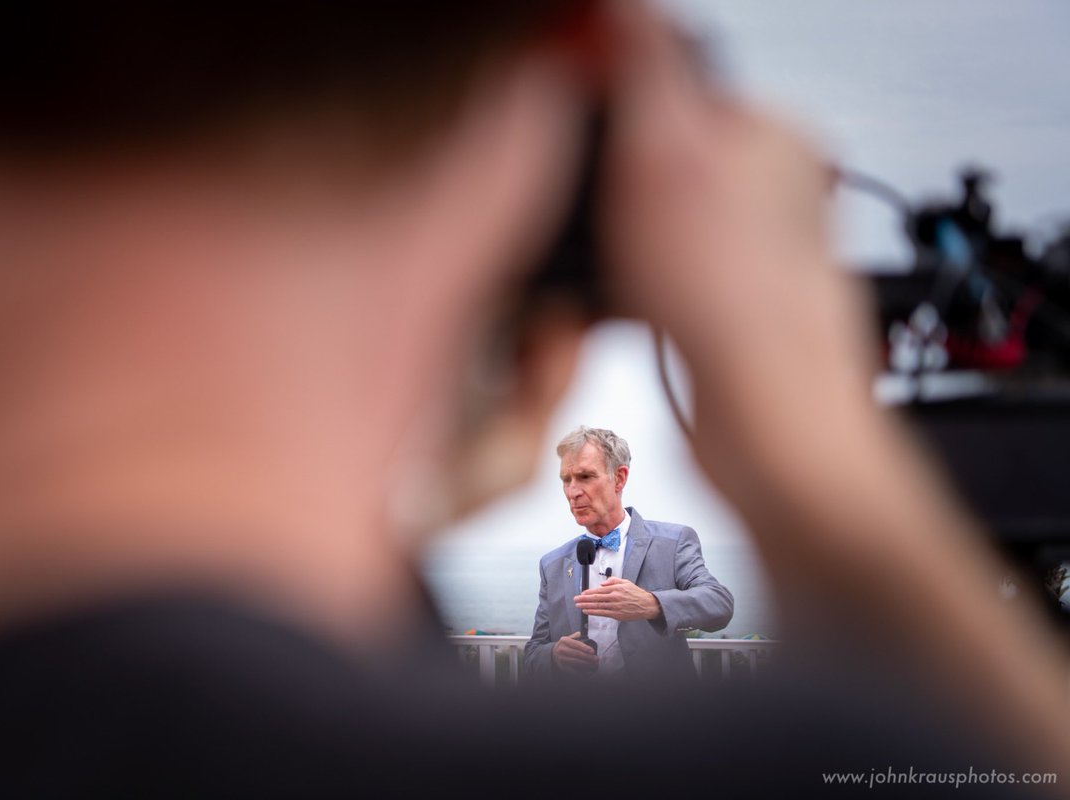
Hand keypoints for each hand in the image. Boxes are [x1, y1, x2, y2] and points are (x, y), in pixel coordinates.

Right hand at [552, 632, 598, 672]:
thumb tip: (583, 635)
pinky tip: (589, 671)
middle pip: (577, 654)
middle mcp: (562, 650)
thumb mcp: (568, 638)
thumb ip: (576, 636)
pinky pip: (574, 671)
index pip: (576, 644)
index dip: (585, 648)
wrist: (554, 654)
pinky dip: (583, 672)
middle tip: (596, 659)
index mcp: (564, 641)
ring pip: (576, 663)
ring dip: (587, 665)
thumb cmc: (565, 646)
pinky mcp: (564, 667)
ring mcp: (562, 659)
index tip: (592, 651)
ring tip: (594, 665)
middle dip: (588, 657)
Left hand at [575, 577, 660, 621]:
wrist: (646, 605)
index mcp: (616, 588)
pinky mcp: (617, 615)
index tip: (582, 593)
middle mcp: (614, 597)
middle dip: (584, 599)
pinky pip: (603, 613)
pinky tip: (587, 611)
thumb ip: (613, 580)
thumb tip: (602, 583)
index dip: (589, 592)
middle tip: (576, 599)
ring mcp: (615, 606)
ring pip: (598, 606)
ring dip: (586, 606)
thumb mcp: (626, 582)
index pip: (599, 590)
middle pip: (596, 598)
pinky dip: (594, 612)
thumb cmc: (636, 594)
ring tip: (578, 606)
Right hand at [600, 1, 875, 491]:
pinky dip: (622, 293)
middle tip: (596, 229)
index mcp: (771, 131)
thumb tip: (616, 7)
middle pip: (646, 159)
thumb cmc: (738, 306)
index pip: (666, 84)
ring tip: (608, 276)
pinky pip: (650, 281)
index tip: (579, 158)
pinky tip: (618, 312)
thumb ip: (641, 65)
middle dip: (604, 195)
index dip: (604, 120)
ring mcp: (749, 252)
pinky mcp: (724, 307)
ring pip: (643, 224)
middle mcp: (769, 188)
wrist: (770, 430)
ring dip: (607, 249)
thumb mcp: (662, 150)